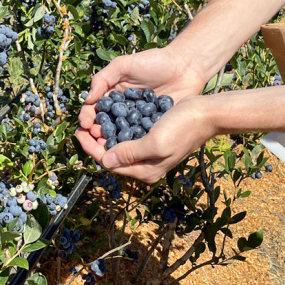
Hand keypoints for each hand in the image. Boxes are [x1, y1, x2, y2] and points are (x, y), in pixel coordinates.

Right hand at [76, 47, 205, 158]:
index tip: (85, 124)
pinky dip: (133, 144)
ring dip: (112, 143)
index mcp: (112, 95)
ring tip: (108, 146)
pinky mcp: (153, 127)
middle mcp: (122, 110)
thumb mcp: (124, 64)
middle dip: (97, 134)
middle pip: (104, 126)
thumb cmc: (154, 61)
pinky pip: (140, 138)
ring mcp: (138, 120)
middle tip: (95, 139)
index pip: (94, 110)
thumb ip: (103, 78)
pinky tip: (129, 149)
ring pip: (120, 135)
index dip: (87, 117)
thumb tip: (88, 99)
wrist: (186, 66)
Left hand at [77, 96, 216, 182]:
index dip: (91, 148)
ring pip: (119, 146)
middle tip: (81, 124)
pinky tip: (110, 116)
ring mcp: (150, 152)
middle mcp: (146, 165)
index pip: (109, 163)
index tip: (78, 132)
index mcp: (145, 171)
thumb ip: (129, 153)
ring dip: (105, 134)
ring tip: (92, 120)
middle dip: (95, 141)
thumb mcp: (154, 142)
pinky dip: (117, 127)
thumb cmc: (183, 127)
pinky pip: (129, 136)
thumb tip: (105, 161)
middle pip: (112, 156)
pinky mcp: (153, 138)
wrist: (206, 113)